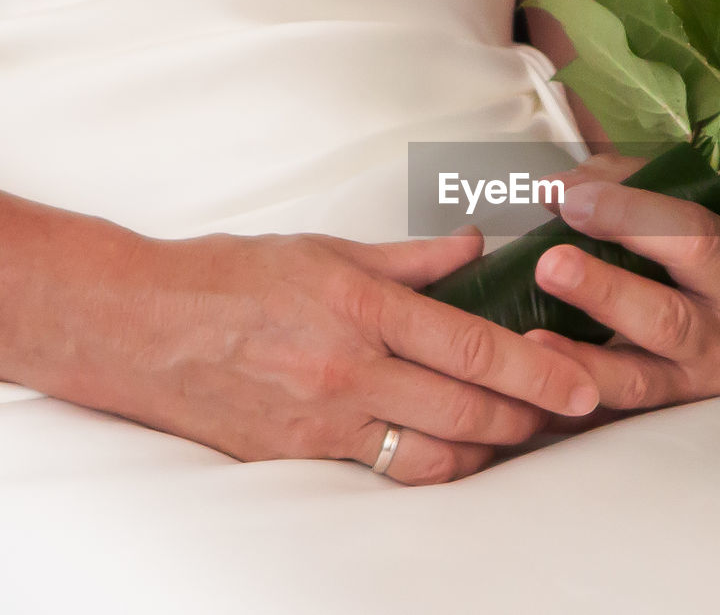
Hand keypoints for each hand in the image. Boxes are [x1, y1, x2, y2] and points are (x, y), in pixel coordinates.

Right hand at [58, 228, 598, 484]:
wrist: (137, 325)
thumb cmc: (231, 276)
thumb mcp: (326, 249)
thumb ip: (411, 258)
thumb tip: (474, 249)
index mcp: (361, 307)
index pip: (470, 345)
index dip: (535, 370)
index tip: (582, 383)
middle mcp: (349, 369)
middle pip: (465, 409)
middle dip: (530, 417)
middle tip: (573, 411)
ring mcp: (324, 420)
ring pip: (433, 454)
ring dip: (488, 449)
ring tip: (522, 434)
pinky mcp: (301, 454)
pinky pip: (384, 470)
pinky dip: (430, 464)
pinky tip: (456, 453)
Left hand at [529, 155, 719, 412]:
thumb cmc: (711, 255)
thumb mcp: (685, 206)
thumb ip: (623, 186)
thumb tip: (556, 191)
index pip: (694, 241)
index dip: (632, 218)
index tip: (573, 201)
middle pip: (665, 319)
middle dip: (604, 292)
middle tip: (551, 265)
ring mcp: (692, 384)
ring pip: (636, 381)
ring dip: (579, 361)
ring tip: (531, 340)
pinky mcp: (657, 414)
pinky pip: (606, 417)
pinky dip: (565, 406)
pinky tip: (528, 394)